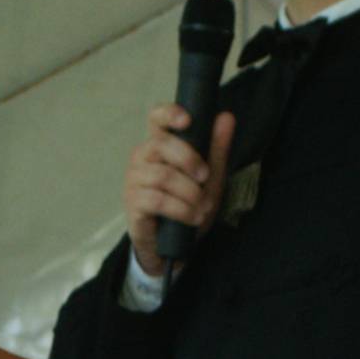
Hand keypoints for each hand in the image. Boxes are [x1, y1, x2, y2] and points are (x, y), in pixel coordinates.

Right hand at [125, 105, 236, 277]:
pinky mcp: (133, 203)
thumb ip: (217, 148)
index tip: (187, 121)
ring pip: (162, 175)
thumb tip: (226, 116)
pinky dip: (182, 209)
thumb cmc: (189, 204)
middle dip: (188, 159)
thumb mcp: (210, 177)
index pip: (156, 118)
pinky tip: (193, 217)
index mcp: (160, 145)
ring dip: (190, 193)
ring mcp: (134, 180)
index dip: (168, 113)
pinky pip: (157, 200)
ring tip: (202, 207)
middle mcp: (142, 158)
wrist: (176, 245)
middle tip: (205, 177)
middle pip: (160, 144)